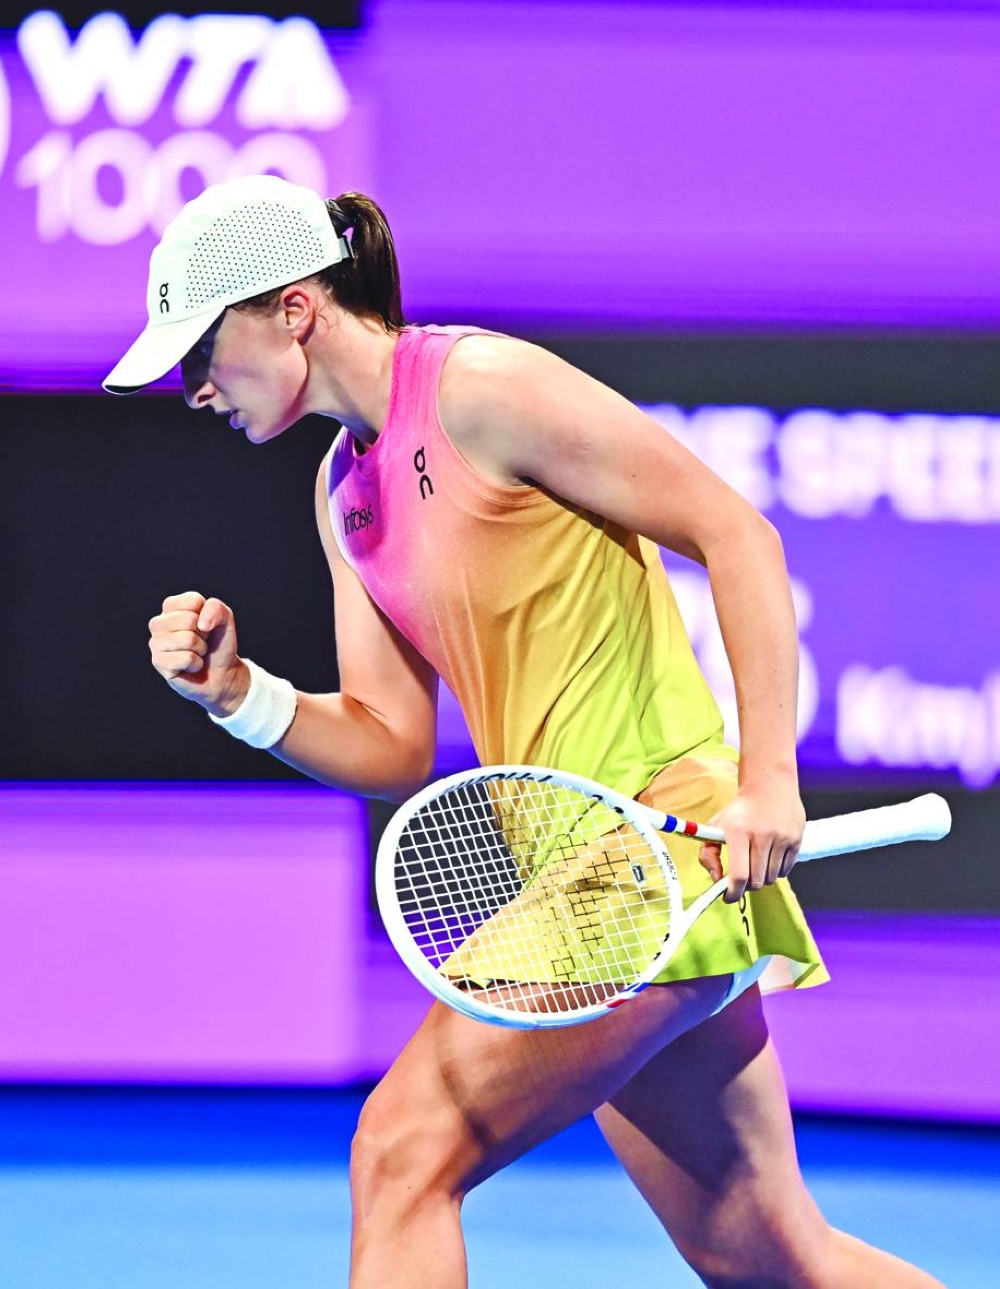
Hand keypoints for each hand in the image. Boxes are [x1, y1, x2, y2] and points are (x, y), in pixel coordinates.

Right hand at [148, 591, 248, 715]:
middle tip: (202, 642)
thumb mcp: (225, 619)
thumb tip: (201, 624)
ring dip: (200, 649)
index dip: (208, 615)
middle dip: (204, 635)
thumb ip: (216, 608)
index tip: (206, 626)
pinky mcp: (158, 663)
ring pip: (187, 640)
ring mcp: (155, 643)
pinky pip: (186, 658)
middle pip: (189, 620)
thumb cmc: (219, 644)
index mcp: (172, 606)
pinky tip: (191, 666)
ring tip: (196, 653)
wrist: (222, 673)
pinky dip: (196, 663)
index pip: (193, 601)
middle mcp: (158, 623)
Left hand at [698, 779, 805, 903]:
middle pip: (756, 881)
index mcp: (738, 832)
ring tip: (756, 861)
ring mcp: (782, 838)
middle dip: (746, 886)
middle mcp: (762, 835)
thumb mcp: (715, 827)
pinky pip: (785, 871)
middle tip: (742, 878)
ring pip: (771, 878)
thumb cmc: (739, 811)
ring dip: (761, 877)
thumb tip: (716, 879)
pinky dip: (776, 870)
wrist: (769, 786)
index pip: (739, 875)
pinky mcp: (796, 840)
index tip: (728, 897)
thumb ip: (708, 854)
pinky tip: (769, 855)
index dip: (732, 893)